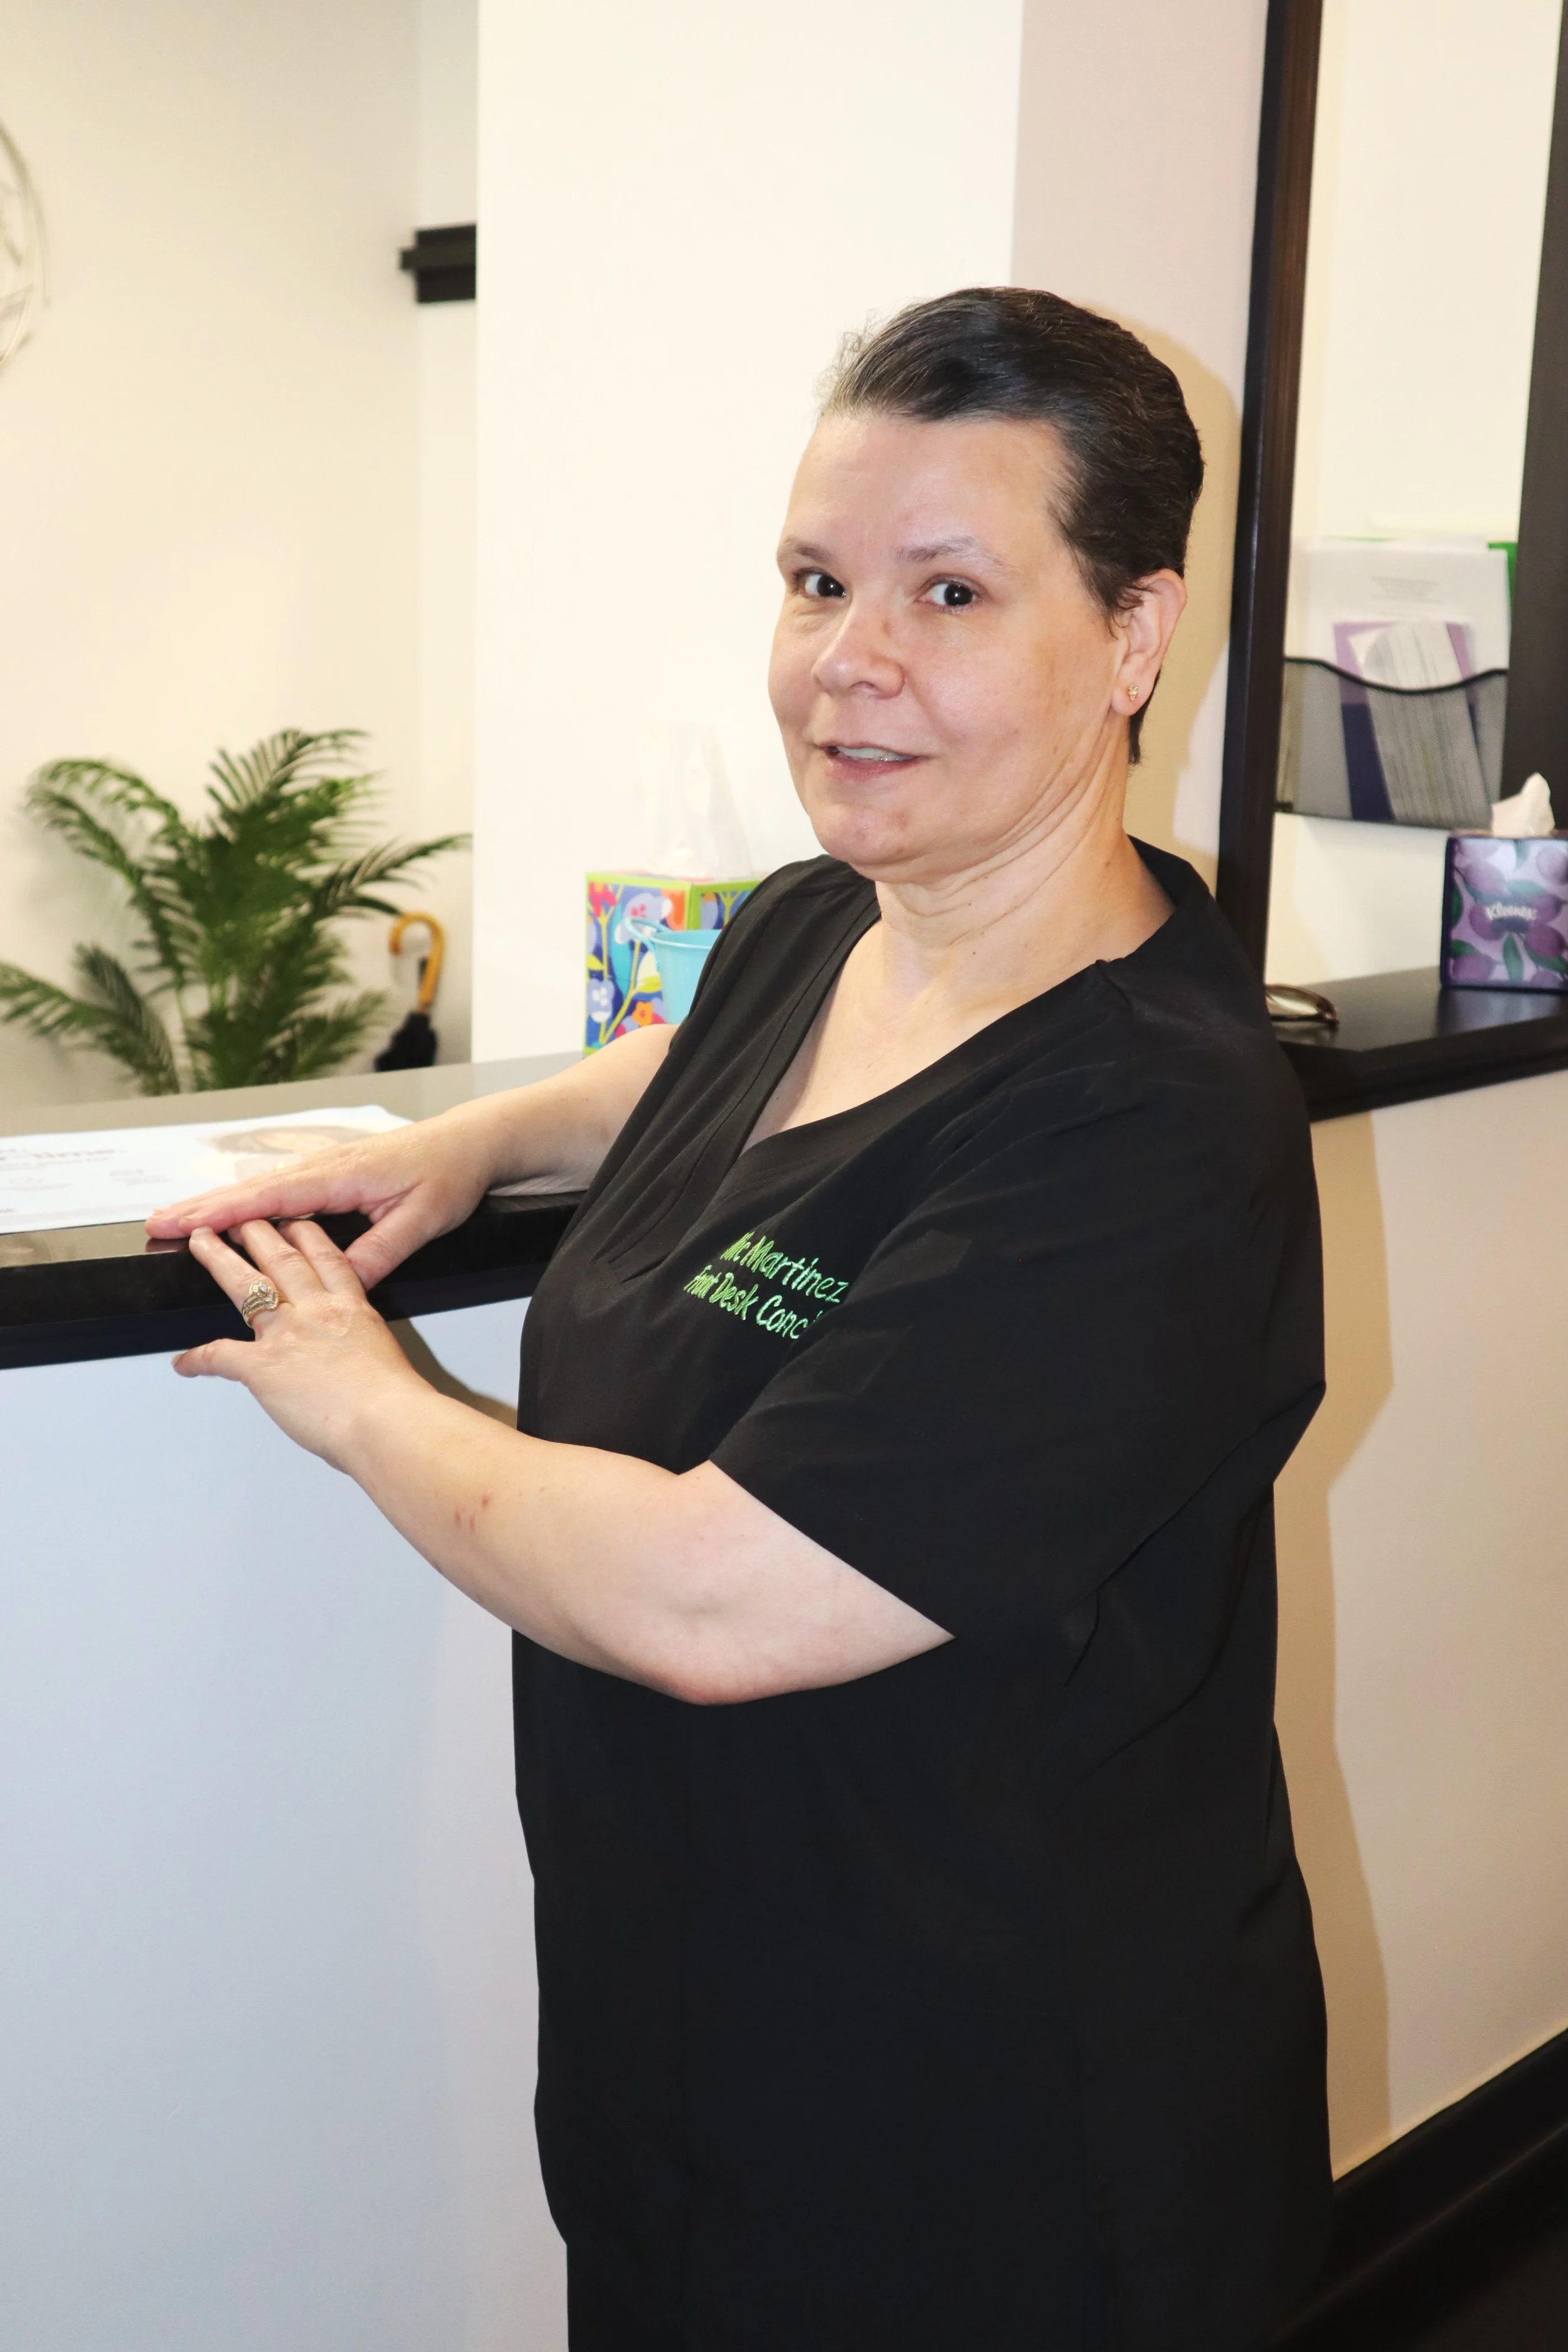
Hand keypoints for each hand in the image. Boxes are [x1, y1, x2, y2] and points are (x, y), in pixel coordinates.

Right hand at [145, 1107, 499, 1287]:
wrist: (472, 1141)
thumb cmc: (451, 1173)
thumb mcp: (421, 1220)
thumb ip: (379, 1253)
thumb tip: (340, 1285)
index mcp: (341, 1176)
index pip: (266, 1198)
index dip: (218, 1212)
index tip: (179, 1223)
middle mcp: (326, 1166)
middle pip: (250, 1189)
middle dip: (200, 1205)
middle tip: (155, 1222)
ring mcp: (328, 1166)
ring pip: (261, 1186)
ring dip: (219, 1201)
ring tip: (180, 1219)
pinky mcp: (335, 1171)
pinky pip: (281, 1186)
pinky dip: (249, 1197)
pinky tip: (233, 1210)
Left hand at [173, 1218, 422, 1467]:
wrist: (384, 1419)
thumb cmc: (393, 1400)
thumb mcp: (385, 1355)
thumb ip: (361, 1350)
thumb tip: (351, 1366)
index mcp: (350, 1307)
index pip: (325, 1258)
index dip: (306, 1235)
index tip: (294, 1223)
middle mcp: (316, 1311)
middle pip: (282, 1259)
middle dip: (258, 1233)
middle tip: (242, 1220)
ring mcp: (286, 1334)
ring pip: (246, 1284)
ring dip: (219, 1259)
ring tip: (203, 1243)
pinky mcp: (262, 1365)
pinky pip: (220, 1356)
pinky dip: (197, 1359)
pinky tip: (185, 1362)